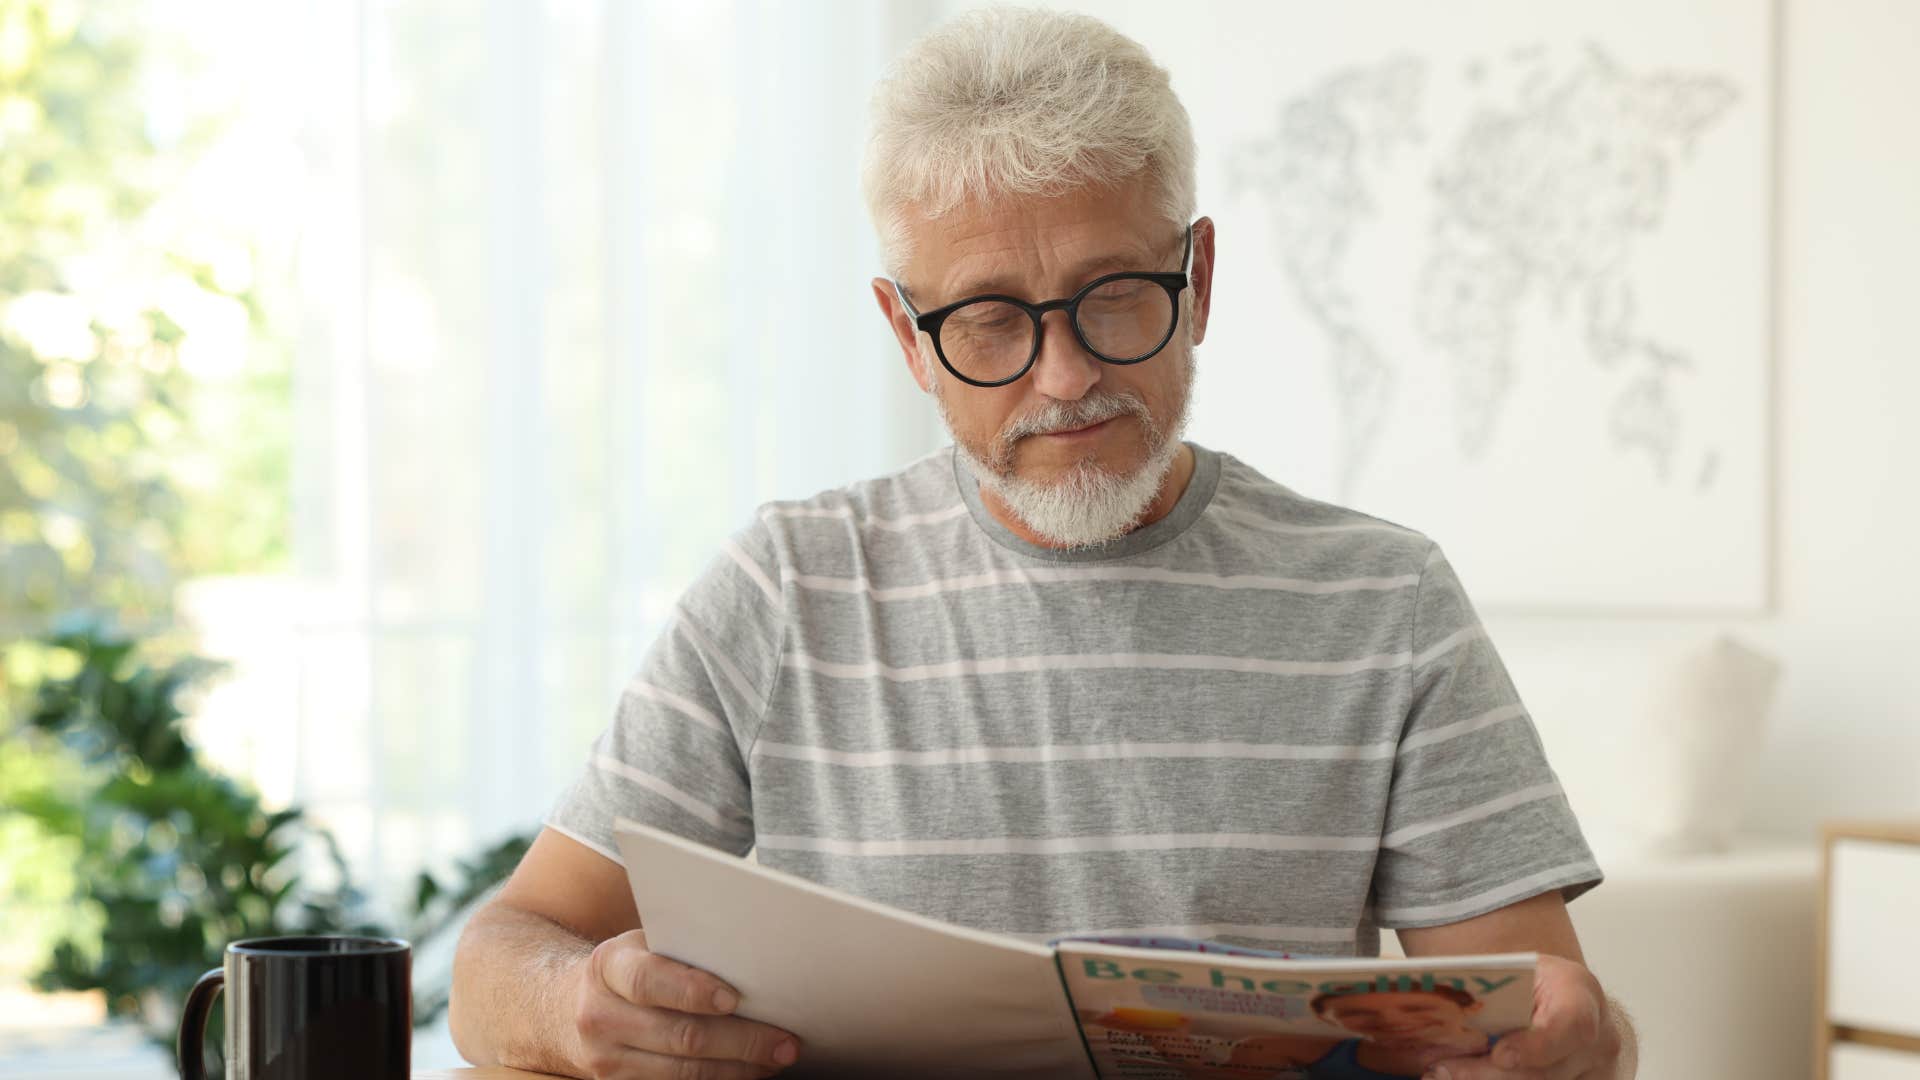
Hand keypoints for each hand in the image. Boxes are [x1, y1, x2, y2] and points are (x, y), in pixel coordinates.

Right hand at [572, 929, 800, 1078]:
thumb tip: (754, 960)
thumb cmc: (633, 966)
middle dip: (741, 1041)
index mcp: (608, 967)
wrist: (577, 1007)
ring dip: (738, 1068)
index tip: (734, 998)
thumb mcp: (645, 944)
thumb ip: (684, 950)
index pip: (648, 981)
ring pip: (683, 1072)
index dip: (692, 991)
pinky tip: (747, 1072)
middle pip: (679, 1035)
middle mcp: (601, 1016)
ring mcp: (606, 1060)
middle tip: (785, 1042)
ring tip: (776, 1059)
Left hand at [1424, 954, 1626, 1079]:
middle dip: (1489, 1074)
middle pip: (1547, 1072)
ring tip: (1443, 1074)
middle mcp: (1601, 1038)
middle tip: (1441, 1070)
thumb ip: (1486, 990)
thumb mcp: (1514, 971)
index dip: (1537, 1045)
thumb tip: (1434, 997)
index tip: (1500, 1055)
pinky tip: (1466, 1077)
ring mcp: (1599, 1072)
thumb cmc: (1529, 983)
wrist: (1557, 998)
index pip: (1572, 1024)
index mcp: (1581, 992)